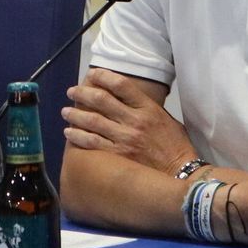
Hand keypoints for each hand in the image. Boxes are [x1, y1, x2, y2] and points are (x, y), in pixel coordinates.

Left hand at [62, 69, 194, 173]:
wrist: (182, 172)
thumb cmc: (176, 146)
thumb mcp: (167, 119)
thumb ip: (147, 108)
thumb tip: (128, 100)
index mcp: (148, 108)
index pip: (121, 85)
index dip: (103, 76)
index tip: (92, 75)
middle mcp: (134, 120)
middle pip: (101, 100)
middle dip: (82, 93)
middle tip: (72, 92)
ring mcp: (125, 138)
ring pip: (92, 121)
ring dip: (75, 114)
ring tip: (65, 112)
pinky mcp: (118, 156)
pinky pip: (92, 143)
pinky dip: (78, 136)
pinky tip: (69, 132)